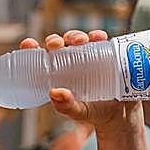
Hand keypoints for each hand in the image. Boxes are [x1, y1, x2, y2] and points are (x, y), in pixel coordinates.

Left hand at [18, 30, 143, 137]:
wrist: (121, 113)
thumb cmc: (94, 112)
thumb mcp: (79, 112)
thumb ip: (66, 106)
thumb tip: (54, 93)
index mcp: (58, 74)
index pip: (41, 57)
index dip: (32, 48)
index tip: (28, 44)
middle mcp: (70, 61)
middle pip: (59, 45)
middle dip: (55, 40)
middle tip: (57, 45)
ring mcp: (88, 56)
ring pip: (78, 39)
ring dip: (76, 36)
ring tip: (81, 41)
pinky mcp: (105, 53)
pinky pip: (100, 40)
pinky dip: (98, 36)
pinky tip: (99, 37)